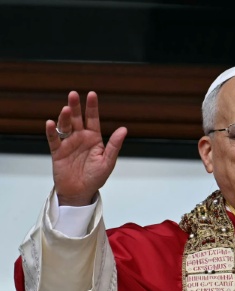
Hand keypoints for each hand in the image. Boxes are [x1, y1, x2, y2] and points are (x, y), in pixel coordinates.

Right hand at [45, 91, 126, 205]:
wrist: (80, 192)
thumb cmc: (96, 177)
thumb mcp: (107, 161)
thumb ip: (114, 145)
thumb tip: (124, 129)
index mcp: (94, 138)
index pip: (93, 119)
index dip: (92, 107)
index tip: (92, 94)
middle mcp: (80, 137)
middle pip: (76, 118)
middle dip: (75, 106)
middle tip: (73, 94)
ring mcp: (68, 143)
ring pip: (64, 126)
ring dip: (64, 117)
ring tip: (65, 109)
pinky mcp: (57, 151)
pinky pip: (53, 139)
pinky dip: (51, 131)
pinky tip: (50, 123)